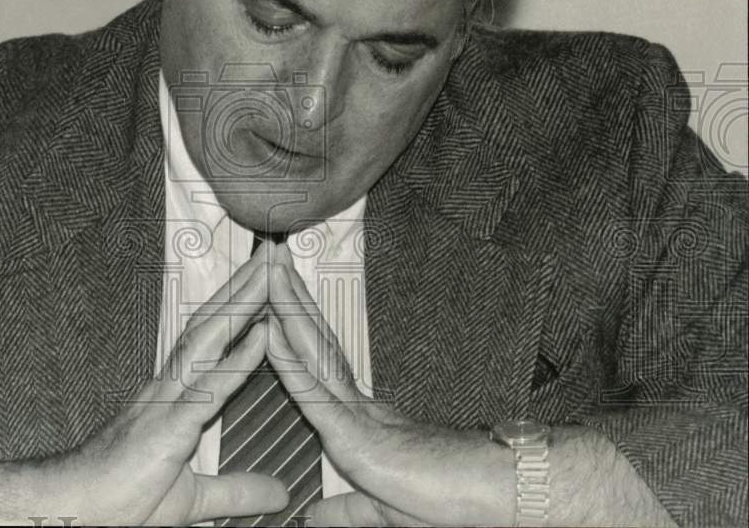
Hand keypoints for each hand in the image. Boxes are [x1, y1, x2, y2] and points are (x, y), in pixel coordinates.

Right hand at [0, 247, 290, 525]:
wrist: (75, 512)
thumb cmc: (122, 503)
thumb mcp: (194, 499)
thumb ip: (237, 490)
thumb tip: (279, 493)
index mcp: (176, 396)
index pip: (213, 340)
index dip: (240, 308)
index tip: (266, 279)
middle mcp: (171, 386)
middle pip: (213, 324)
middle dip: (244, 287)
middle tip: (274, 252)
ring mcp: (168, 401)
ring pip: (211, 339)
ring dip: (244, 304)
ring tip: (271, 274)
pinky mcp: (169, 426)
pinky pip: (210, 385)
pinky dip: (238, 358)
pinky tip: (262, 334)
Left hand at [264, 256, 502, 525]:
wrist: (491, 500)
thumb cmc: (446, 502)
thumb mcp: (377, 510)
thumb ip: (344, 512)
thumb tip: (314, 518)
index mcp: (356, 420)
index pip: (316, 364)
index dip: (294, 328)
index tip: (273, 298)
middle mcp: (353, 407)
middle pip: (313, 344)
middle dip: (288, 300)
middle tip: (268, 257)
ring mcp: (355, 416)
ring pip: (312, 355)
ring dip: (286, 312)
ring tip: (269, 273)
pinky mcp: (357, 436)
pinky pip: (316, 394)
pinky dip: (291, 363)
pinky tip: (272, 333)